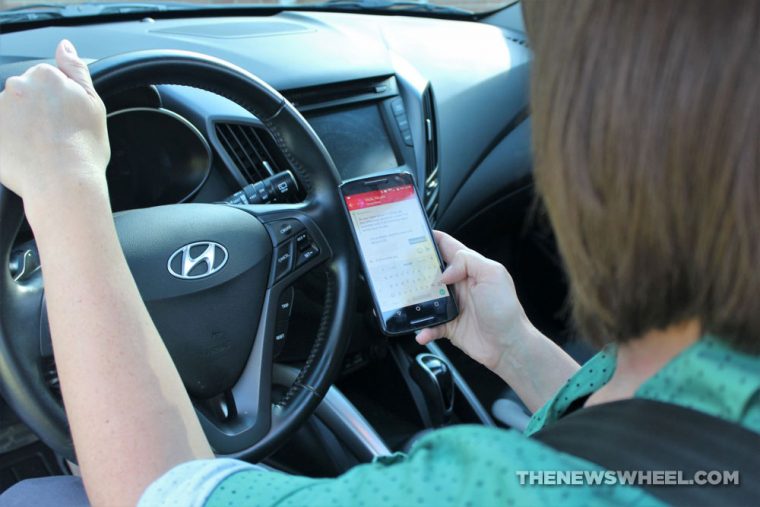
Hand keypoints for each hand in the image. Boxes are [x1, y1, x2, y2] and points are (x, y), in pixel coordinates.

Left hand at [0, 40, 109, 212]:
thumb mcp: (93, 103)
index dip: (58, 102)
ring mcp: (0, 109)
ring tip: (41, 150)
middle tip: (55, 137)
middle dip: (36, 111)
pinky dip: (10, 144)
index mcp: (45, 76)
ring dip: (21, 127)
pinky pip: (1, 134)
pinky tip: (28, 157)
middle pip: (25, 94)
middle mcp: (17, 87)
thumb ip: (76, 69)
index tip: (66, 120)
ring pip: (10, 113)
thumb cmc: (83, 148)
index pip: (46, 80)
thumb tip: (64, 46)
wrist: (64, 182)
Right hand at [416, 231, 536, 371]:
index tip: (412, 236)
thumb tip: (443, 272)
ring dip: (415, 300)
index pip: (447, 246)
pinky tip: (422, 332)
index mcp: (470, 268)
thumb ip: (467, 262)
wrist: (509, 345)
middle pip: (430, 271)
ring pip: (425, 298)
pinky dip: (424, 329)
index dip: (430, 239)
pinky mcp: (449, 325)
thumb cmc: (506, 310)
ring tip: (407, 302)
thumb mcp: (492, 275)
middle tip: (399, 269)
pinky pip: (430, 325)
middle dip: (415, 269)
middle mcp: (459, 284)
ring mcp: (452, 305)